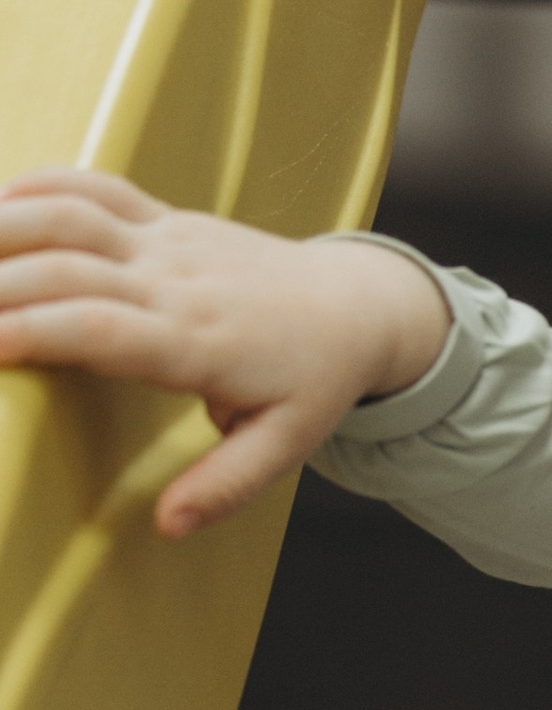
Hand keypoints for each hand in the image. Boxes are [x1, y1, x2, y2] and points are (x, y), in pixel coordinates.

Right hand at [0, 169, 447, 536]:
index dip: (35, 331)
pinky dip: (38, 185)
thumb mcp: (288, 446)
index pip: (99, 329)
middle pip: (66, 267)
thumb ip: (227, 486)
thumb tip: (167, 525)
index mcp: (197, 342)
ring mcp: (168, 240)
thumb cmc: (313, 381)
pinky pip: (95, 186)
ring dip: (2, 222)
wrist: (357, 304)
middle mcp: (176, 281)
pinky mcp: (165, 216)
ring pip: (72, 213)